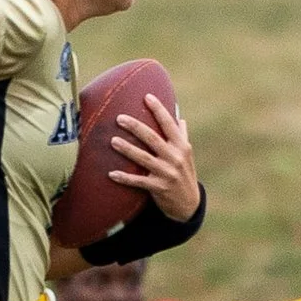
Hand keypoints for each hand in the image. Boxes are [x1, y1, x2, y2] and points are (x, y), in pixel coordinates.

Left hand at [105, 90, 199, 223]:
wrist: (188, 204)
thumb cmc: (184, 174)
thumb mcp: (187, 155)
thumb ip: (181, 136)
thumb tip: (179, 118)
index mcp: (181, 146)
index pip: (169, 124)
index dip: (158, 110)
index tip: (147, 96)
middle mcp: (175, 158)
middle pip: (153, 139)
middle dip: (135, 127)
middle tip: (119, 118)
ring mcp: (167, 173)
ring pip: (144, 159)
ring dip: (127, 149)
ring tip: (112, 141)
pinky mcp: (159, 188)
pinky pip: (139, 182)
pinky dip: (125, 178)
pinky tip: (111, 174)